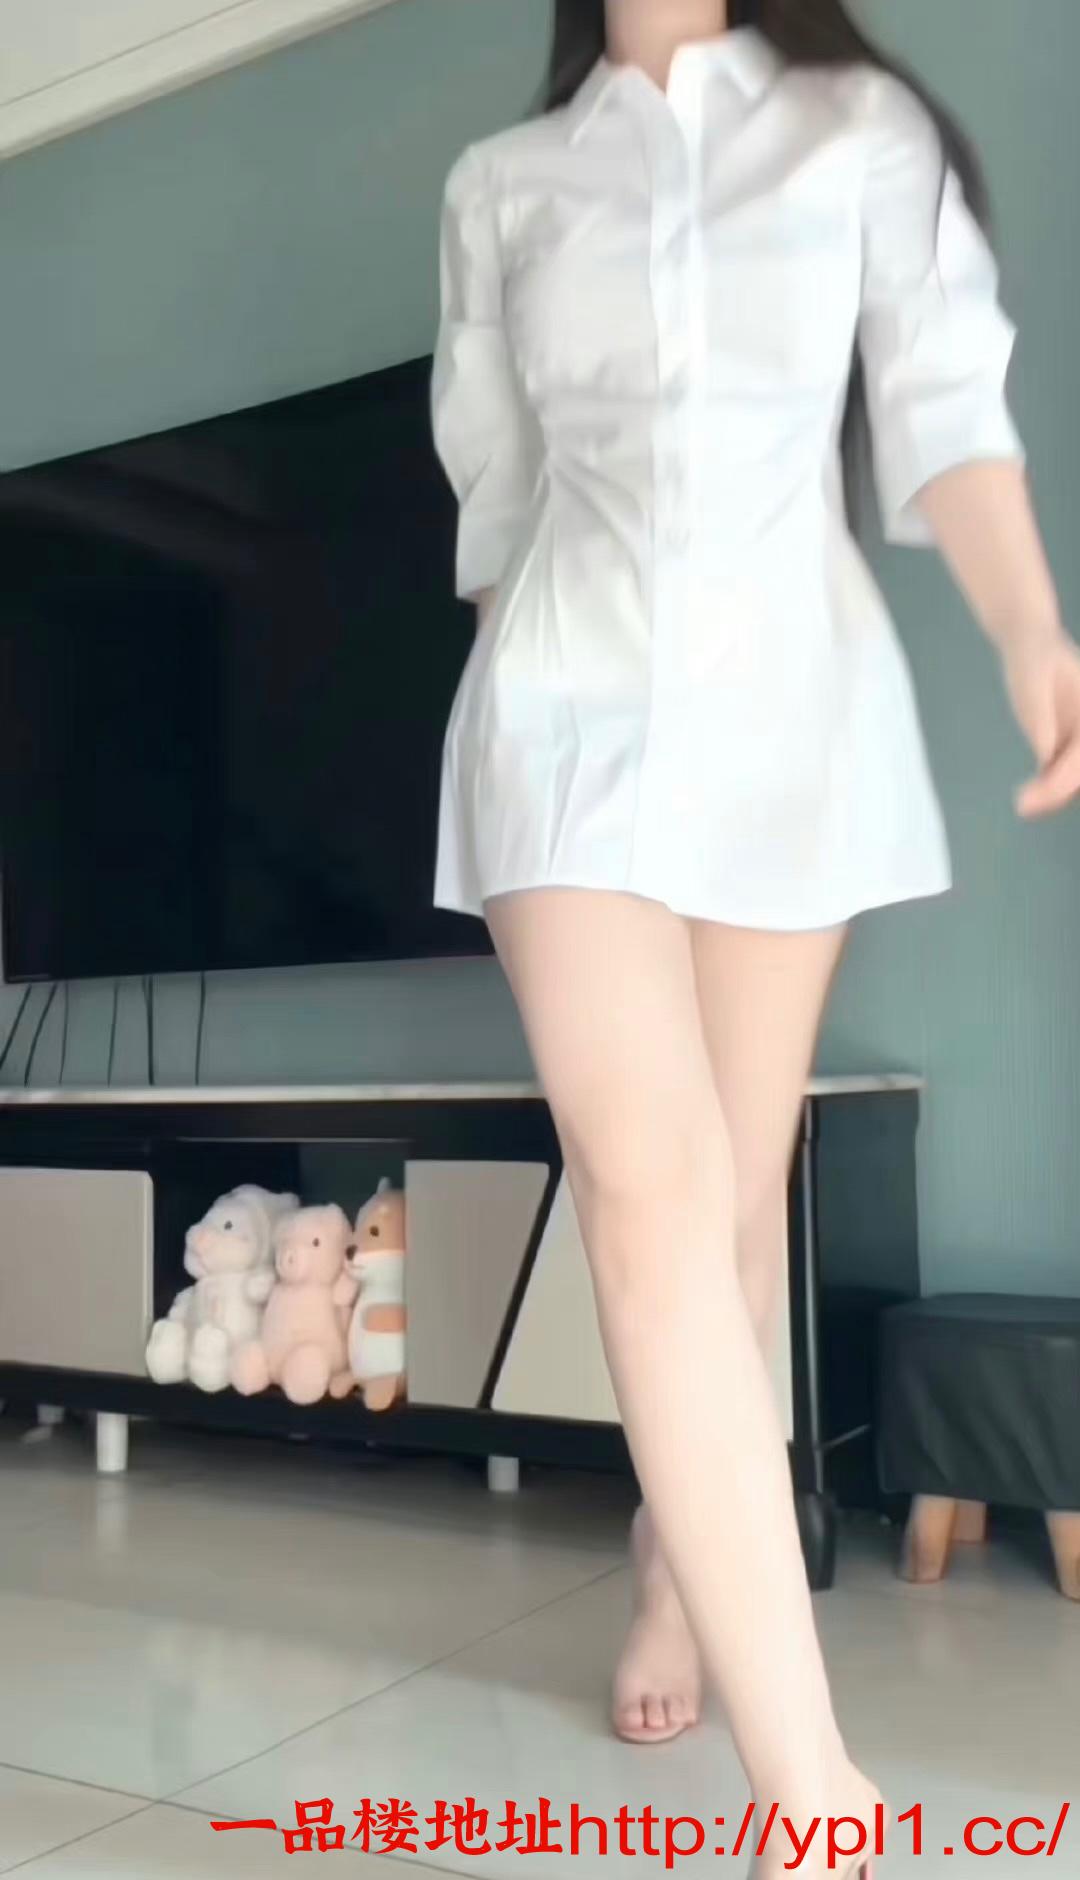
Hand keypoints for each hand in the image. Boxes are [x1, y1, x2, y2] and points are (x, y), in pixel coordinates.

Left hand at [1002, 629, 1079, 818]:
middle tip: (1024, 805)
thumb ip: (1039, 715)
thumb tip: (1045, 755)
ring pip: (1075, 779)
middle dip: (1059, 794)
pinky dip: (1048, 790)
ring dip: (1053, 797)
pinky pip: (1061, 774)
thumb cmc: (1034, 655)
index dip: (1063, 782)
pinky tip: (1026, 799)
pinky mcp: (1066, 744)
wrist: (1030, 642)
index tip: (1038, 796)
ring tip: (1023, 805)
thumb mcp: (1032, 678)